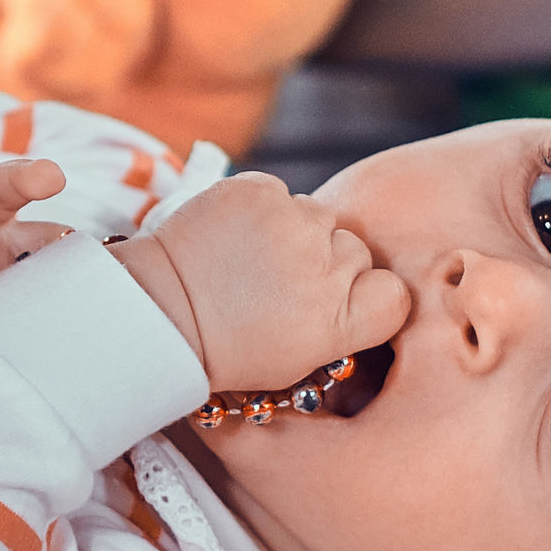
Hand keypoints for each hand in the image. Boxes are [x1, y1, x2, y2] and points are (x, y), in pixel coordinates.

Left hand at [114, 172, 408, 390]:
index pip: (394, 293)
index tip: (333, 303)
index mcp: (341, 321)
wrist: (157, 312)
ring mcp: (293, 223)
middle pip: (356, 250)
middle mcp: (326, 267)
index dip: (366, 296)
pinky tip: (234, 238)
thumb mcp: (299, 361)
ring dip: (294, 232)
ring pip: (317, 216)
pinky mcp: (258, 190)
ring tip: (251, 260)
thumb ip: (344, 326)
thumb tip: (367, 295)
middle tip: (278, 284)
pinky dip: (260, 210)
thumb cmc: (225, 346)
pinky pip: (278, 193)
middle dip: (325, 263)